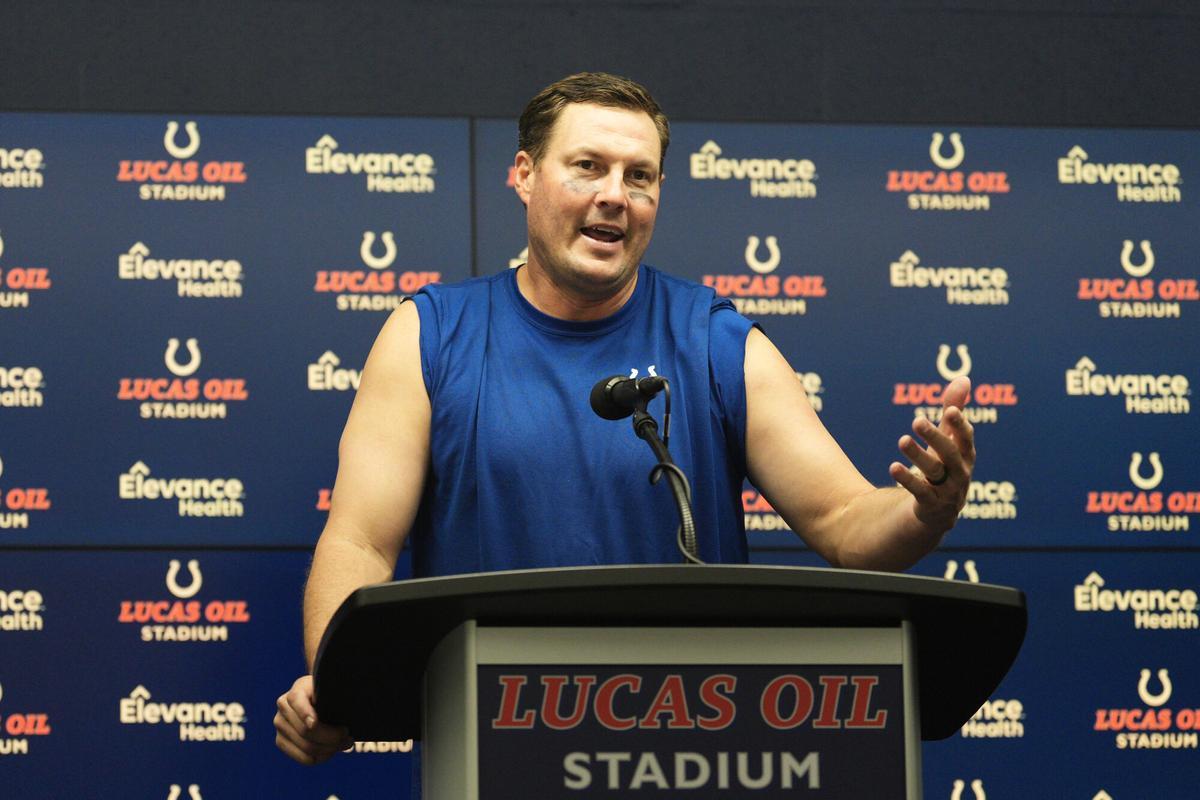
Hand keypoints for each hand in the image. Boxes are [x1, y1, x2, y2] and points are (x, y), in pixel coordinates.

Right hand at [274, 675, 353, 764]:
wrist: (318, 699)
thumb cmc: (331, 693)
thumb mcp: (334, 689)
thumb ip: (338, 695)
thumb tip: (350, 705)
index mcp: (297, 689)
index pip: (297, 700)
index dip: (304, 713)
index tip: (314, 723)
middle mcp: (284, 707)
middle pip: (305, 730)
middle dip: (330, 737)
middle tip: (349, 737)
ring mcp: (280, 725)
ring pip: (306, 746)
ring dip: (329, 749)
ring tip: (346, 743)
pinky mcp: (281, 741)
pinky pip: (303, 757)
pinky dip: (321, 757)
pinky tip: (332, 751)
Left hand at [888, 376, 975, 532]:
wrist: (939, 511)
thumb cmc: (945, 465)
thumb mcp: (949, 439)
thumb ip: (954, 409)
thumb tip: (964, 378)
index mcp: (966, 454)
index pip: (966, 438)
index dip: (960, 425)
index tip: (950, 410)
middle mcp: (961, 472)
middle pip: (950, 454)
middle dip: (935, 437)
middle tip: (917, 420)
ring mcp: (948, 491)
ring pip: (934, 472)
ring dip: (918, 456)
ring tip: (902, 440)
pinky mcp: (931, 506)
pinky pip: (921, 492)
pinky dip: (907, 480)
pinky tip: (893, 467)